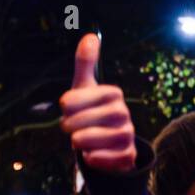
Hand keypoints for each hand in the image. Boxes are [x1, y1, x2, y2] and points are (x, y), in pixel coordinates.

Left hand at [59, 33, 136, 172]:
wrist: (110, 145)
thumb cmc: (92, 113)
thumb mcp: (86, 88)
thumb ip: (86, 64)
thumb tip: (90, 35)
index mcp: (113, 93)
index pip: (80, 97)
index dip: (67, 105)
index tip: (65, 108)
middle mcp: (123, 112)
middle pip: (86, 120)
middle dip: (71, 126)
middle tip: (69, 128)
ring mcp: (127, 135)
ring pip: (96, 139)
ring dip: (81, 142)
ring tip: (79, 141)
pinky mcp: (128, 156)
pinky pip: (108, 159)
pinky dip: (95, 158)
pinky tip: (90, 155)